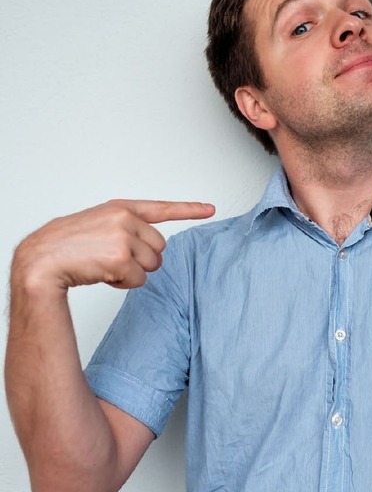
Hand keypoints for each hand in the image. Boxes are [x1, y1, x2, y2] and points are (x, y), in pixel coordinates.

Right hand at [12, 199, 214, 292]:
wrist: (41, 259)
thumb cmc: (67, 245)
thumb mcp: (99, 224)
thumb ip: (126, 227)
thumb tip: (154, 249)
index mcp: (121, 208)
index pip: (162, 208)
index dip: (189, 210)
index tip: (210, 209)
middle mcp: (125, 219)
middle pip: (160, 248)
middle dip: (142, 259)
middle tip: (113, 258)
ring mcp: (123, 238)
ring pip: (152, 265)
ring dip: (132, 272)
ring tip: (104, 264)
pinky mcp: (119, 258)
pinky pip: (138, 280)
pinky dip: (123, 284)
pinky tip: (102, 274)